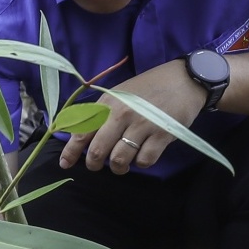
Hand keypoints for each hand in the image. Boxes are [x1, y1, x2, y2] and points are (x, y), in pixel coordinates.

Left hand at [60, 59, 207, 173]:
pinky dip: (140, 163)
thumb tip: (81, 135)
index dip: (71, 151)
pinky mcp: (162, 135)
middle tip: (96, 166)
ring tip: (120, 164)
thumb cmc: (147, 88)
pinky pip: (144, 160)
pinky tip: (141, 156)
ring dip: (117, 167)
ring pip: (120, 159)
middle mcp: (121, 114)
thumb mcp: (118, 94)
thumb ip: (101, 113)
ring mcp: (142, 125)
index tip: (65, 163)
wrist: (183, 80)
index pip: (82, 131)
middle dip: (93, 164)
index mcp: (107, 103)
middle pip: (98, 150)